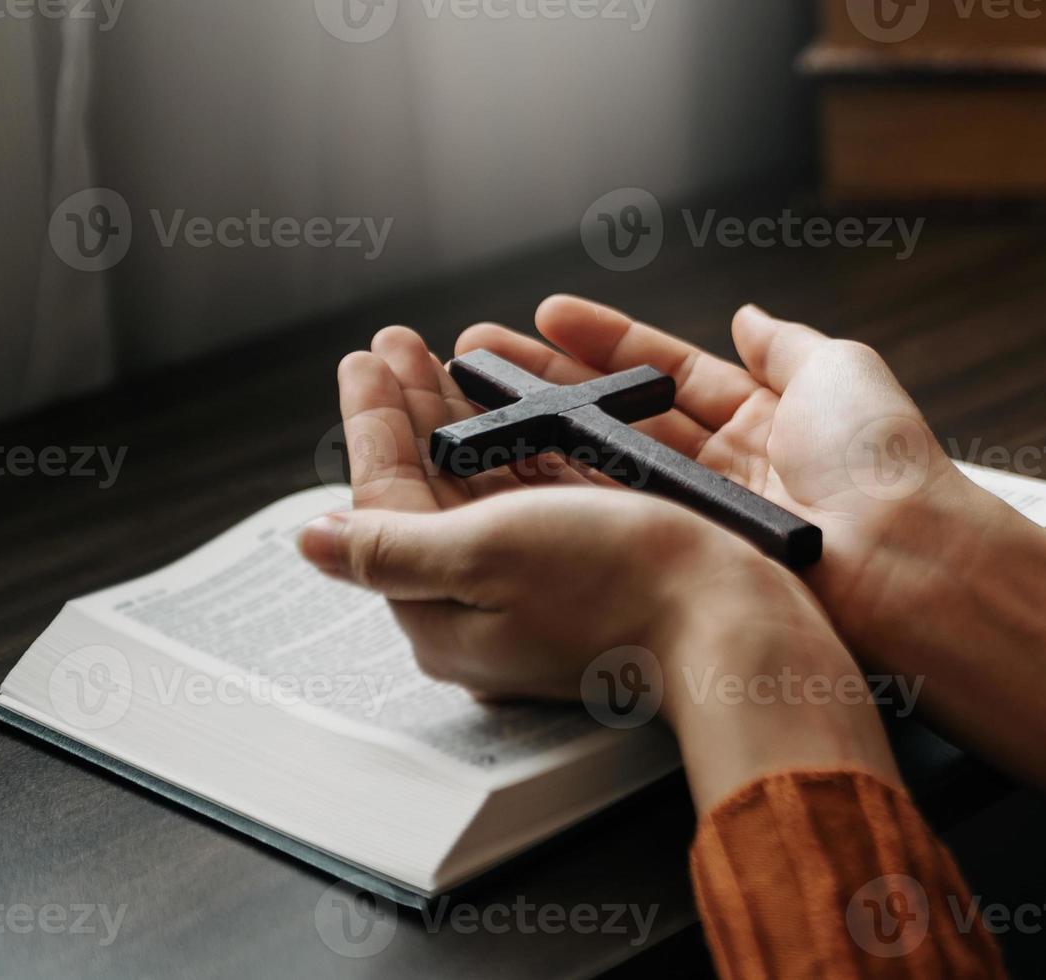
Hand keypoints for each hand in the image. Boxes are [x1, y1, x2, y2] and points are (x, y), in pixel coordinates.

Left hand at [300, 327, 899, 810]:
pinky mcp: (588, 565)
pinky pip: (534, 493)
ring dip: (459, 417)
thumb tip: (310, 543)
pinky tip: (511, 406)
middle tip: (397, 344)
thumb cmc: (620, 587)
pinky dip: (516, 441)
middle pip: (429, 491)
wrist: (735, 620)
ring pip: (481, 486)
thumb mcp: (486, 555)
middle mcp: (485, 604)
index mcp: (444, 615)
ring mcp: (539, 586)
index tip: (364, 360)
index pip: (385, 505)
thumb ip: (391, 546)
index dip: (372, 423)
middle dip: (411, 409)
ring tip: (445, 357)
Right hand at [454, 299, 991, 639]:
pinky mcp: (683, 556)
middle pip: (622, 413)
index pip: (666, 369)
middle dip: (552, 382)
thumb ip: (785, 343)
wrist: (900, 558)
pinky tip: (512, 458)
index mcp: (764, 415)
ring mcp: (699, 514)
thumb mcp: (840, 370)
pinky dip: (563, 485)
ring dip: (542, 430)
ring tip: (475, 400)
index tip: (546, 315)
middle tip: (481, 357)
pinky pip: (613, 512)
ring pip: (606, 462)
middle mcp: (724, 465)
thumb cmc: (879, 459)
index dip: (605, 341)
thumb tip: (749, 313)